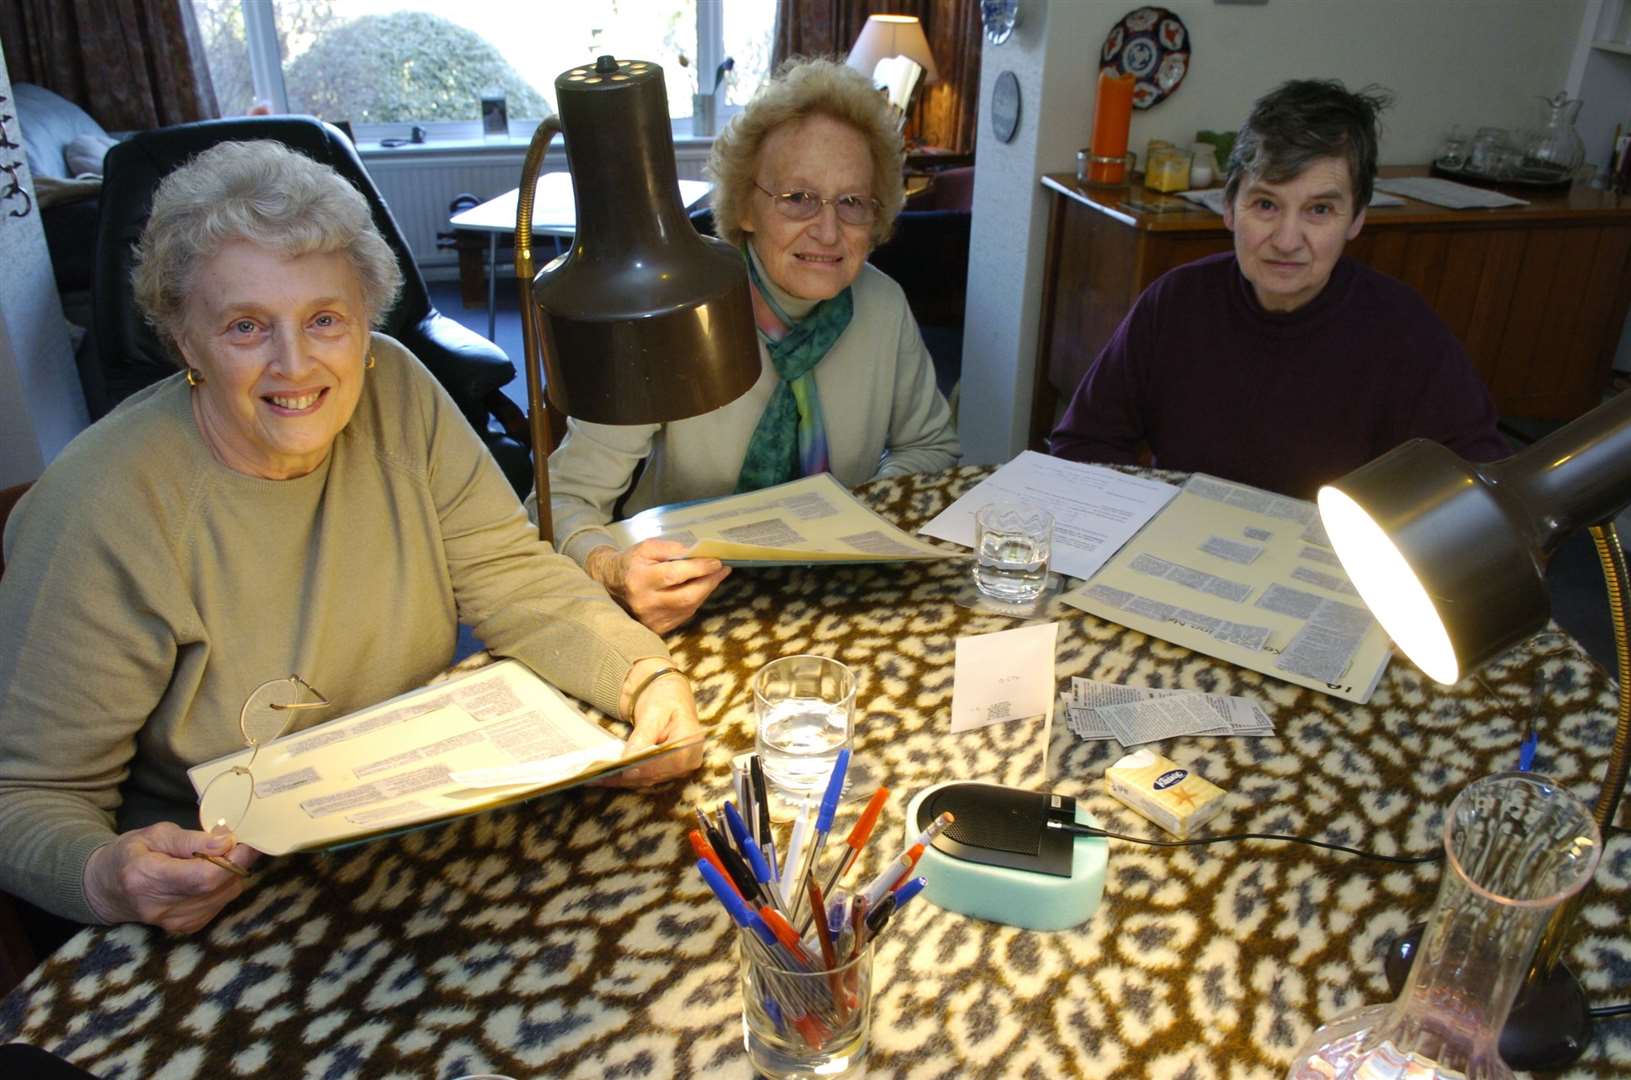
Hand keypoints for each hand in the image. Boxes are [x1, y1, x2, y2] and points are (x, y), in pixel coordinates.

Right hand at [82, 822, 260, 931]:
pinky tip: (208, 875)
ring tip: (215, 858)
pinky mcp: (185, 928)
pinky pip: (220, 904)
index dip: (234, 859)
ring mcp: (173, 922)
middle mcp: (160, 907)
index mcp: (146, 877)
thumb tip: (227, 841)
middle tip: (237, 843)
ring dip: (230, 874)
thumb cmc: (132, 854)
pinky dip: (222, 887)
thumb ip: (192, 839)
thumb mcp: (156, 834)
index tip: (248, 841)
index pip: (204, 876)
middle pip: (218, 887)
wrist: (108, 889)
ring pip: (224, 895)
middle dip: (237, 862)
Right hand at [587, 540, 729, 633]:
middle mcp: (645, 603)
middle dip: (709, 582)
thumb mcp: (645, 548)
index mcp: (639, 579)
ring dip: (705, 591)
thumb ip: (670, 549)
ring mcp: (652, 619)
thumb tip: (696, 553)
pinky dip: (695, 601)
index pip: (674, 575)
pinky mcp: (657, 628)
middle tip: (722, 570)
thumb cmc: (631, 563)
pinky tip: (700, 589)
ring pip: (688, 608)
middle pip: (686, 597)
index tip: (716, 562)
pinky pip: (684, 615)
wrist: (610, 586)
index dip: (698, 569)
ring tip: (716, 576)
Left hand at [603, 658, 704, 786]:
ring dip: (622, 780)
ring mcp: (677, 769)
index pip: (671, 762)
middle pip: (657, 774)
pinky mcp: (663, 771)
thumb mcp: (653, 712)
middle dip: (629, 776)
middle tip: (601, 775)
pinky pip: (643, 777)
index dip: (648, 769)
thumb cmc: (664, 698)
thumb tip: (630, 759)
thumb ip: (643, 736)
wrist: (667, 695)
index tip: (625, 771)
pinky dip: (624, 778)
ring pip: (647, 779)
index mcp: (691, 742)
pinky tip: (604, 777)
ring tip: (597, 777)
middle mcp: (688, 761)